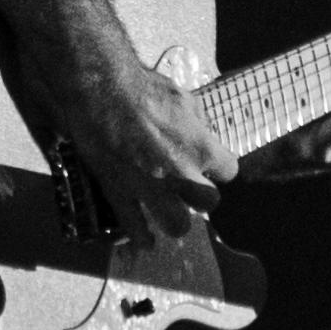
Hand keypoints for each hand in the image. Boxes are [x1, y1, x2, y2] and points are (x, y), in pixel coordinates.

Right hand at [59, 41, 239, 237]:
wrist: (102, 89)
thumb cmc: (142, 88)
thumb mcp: (183, 99)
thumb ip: (197, 123)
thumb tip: (200, 133)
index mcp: (201, 148)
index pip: (228, 170)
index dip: (218, 168)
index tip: (208, 164)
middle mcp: (181, 174)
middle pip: (208, 203)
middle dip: (200, 196)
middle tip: (187, 187)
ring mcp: (151, 188)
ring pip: (178, 225)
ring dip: (176, 220)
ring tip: (169, 213)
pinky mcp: (121, 193)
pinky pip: (134, 227)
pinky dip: (140, 237)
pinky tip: (145, 242)